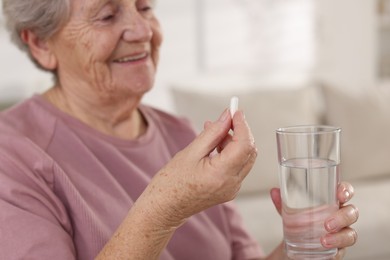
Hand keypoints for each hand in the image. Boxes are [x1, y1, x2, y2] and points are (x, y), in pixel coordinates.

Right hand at [143, 109, 256, 226]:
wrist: (165, 208)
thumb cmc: (171, 183)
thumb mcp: (190, 152)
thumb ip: (212, 133)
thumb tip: (227, 116)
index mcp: (221, 175)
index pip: (244, 145)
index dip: (242, 125)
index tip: (234, 110)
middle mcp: (231, 184)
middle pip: (248, 151)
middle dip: (240, 131)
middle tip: (225, 118)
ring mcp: (232, 189)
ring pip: (244, 158)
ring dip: (233, 141)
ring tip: (212, 130)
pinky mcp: (229, 190)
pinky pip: (236, 166)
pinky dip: (229, 152)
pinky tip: (214, 144)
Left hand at [270, 182, 358, 258]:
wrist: (296, 246)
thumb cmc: (299, 223)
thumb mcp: (289, 212)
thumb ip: (282, 202)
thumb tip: (274, 192)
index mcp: (331, 202)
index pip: (345, 192)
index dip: (346, 191)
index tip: (341, 195)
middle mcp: (340, 217)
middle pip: (352, 213)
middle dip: (343, 217)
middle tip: (327, 224)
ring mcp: (341, 234)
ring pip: (351, 234)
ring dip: (339, 237)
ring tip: (323, 241)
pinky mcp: (338, 250)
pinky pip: (342, 251)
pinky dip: (336, 252)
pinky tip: (326, 252)